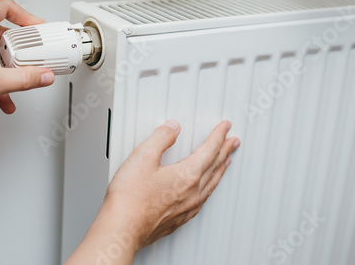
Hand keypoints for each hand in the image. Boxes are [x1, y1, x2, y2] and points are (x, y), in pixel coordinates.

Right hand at [66, 120, 239, 263]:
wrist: (122, 228)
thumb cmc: (129, 199)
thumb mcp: (143, 157)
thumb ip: (161, 138)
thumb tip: (173, 128)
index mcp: (186, 175)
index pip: (209, 150)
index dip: (218, 136)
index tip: (224, 127)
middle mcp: (192, 193)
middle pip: (214, 167)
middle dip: (224, 151)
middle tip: (232, 141)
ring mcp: (187, 208)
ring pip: (211, 184)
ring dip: (220, 170)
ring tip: (225, 162)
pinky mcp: (178, 219)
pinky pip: (202, 200)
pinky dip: (209, 189)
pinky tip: (205, 190)